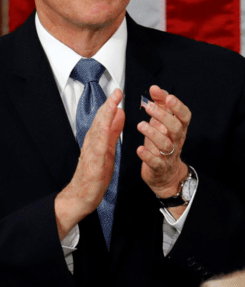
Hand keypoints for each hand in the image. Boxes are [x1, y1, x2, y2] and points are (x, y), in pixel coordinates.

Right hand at [54, 89, 124, 239]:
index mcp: (97, 139)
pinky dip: (102, 136)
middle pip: (100, 120)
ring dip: (105, 116)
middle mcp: (92, 143)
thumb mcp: (108, 148)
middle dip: (108, 105)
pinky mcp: (93, 163)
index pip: (104, 119)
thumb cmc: (95, 174)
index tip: (118, 92)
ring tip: (113, 103)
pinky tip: (106, 128)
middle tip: (117, 91)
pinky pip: (98, 147)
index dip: (111, 105)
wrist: (82, 196)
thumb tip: (119, 114)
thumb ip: (113, 132)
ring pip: (98, 130)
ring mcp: (91, 152)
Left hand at [137, 85, 191, 198]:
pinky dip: (147, 156)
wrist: (165, 174)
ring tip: (141, 125)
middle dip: (164, 116)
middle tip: (149, 107)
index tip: (168, 97)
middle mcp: (176, 141)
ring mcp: (169, 154)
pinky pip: (156, 162)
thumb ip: (160, 106)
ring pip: (166, 144)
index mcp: (179, 129)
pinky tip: (139, 149)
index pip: (185, 116)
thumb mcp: (163, 124)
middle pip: (176, 128)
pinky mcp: (159, 166)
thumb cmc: (163, 144)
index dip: (178, 106)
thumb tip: (156, 89)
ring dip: (154, 134)